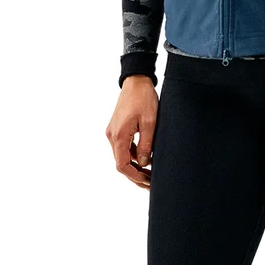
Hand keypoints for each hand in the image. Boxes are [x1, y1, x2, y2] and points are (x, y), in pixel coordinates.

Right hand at [106, 76, 157, 191]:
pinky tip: (146, 160)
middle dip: (136, 175)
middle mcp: (112, 136)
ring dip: (136, 167)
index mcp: (118, 136)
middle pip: (122, 163)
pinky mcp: (118, 130)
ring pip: (123, 157)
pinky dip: (133, 157)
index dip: (135, 177)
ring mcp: (114, 133)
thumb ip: (146, 145)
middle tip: (151, 183)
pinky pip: (124, 148)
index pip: (122, 165)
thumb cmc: (143, 98)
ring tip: (151, 174)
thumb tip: (145, 163)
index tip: (148, 182)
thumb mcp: (150, 122)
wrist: (136, 82)